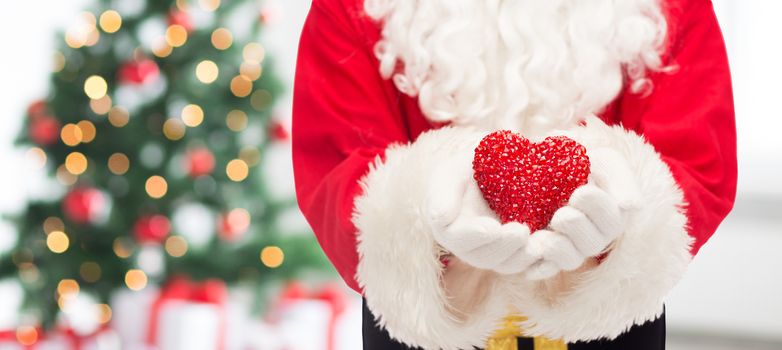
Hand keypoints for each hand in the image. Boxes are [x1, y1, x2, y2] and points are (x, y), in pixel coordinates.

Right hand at [424, 154, 536, 274]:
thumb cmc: (466, 168)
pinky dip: (540, 262)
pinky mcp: (518, 251)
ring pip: (508, 264)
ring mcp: (496, 252)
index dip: (475, 236)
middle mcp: (472, 247)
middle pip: (485, 257)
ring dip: (524, 257)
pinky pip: (528, 264)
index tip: (492, 228)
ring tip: (541, 242)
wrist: (493, 170)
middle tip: (522, 231)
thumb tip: (441, 217)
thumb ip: (443, 194)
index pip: (459, 239)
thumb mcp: (451, 173)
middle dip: (504, 247)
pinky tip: (553, 250)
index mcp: (450, 229)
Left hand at [525, 148, 641, 279]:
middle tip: (561, 214)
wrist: (547, 169)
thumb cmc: (583, 164)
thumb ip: (622, 181)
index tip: (581, 192)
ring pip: (570, 260)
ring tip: (541, 236)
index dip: (597, 208)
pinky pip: (543, 269)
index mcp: (612, 217)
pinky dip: (537, 266)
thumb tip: (631, 206)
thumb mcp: (606, 163)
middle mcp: (594, 237)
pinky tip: (529, 255)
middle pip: (591, 243)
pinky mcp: (545, 256)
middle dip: (576, 227)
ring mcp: (570, 249)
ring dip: (556, 249)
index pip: (612, 220)